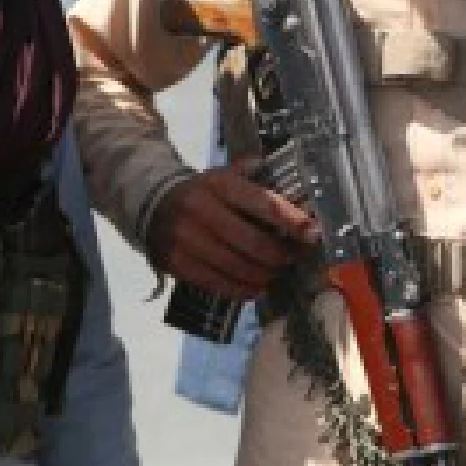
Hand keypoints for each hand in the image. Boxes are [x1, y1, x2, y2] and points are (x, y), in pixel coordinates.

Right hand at [147, 163, 316, 300]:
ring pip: (237, 268)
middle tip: (292, 259)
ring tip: (275, 274)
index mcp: (220, 185)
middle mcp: (202, 211)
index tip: (313, 233)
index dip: (291, 221)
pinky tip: (255, 287)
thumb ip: (256, 179)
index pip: (263, 204)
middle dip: (280, 256)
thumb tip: (296, 189)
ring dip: (264, 276)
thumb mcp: (224, 175)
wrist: (151, 203)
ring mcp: (187, 240)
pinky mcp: (177, 263)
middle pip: (253, 243)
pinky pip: (218, 284)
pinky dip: (242, 289)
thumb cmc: (203, 192)